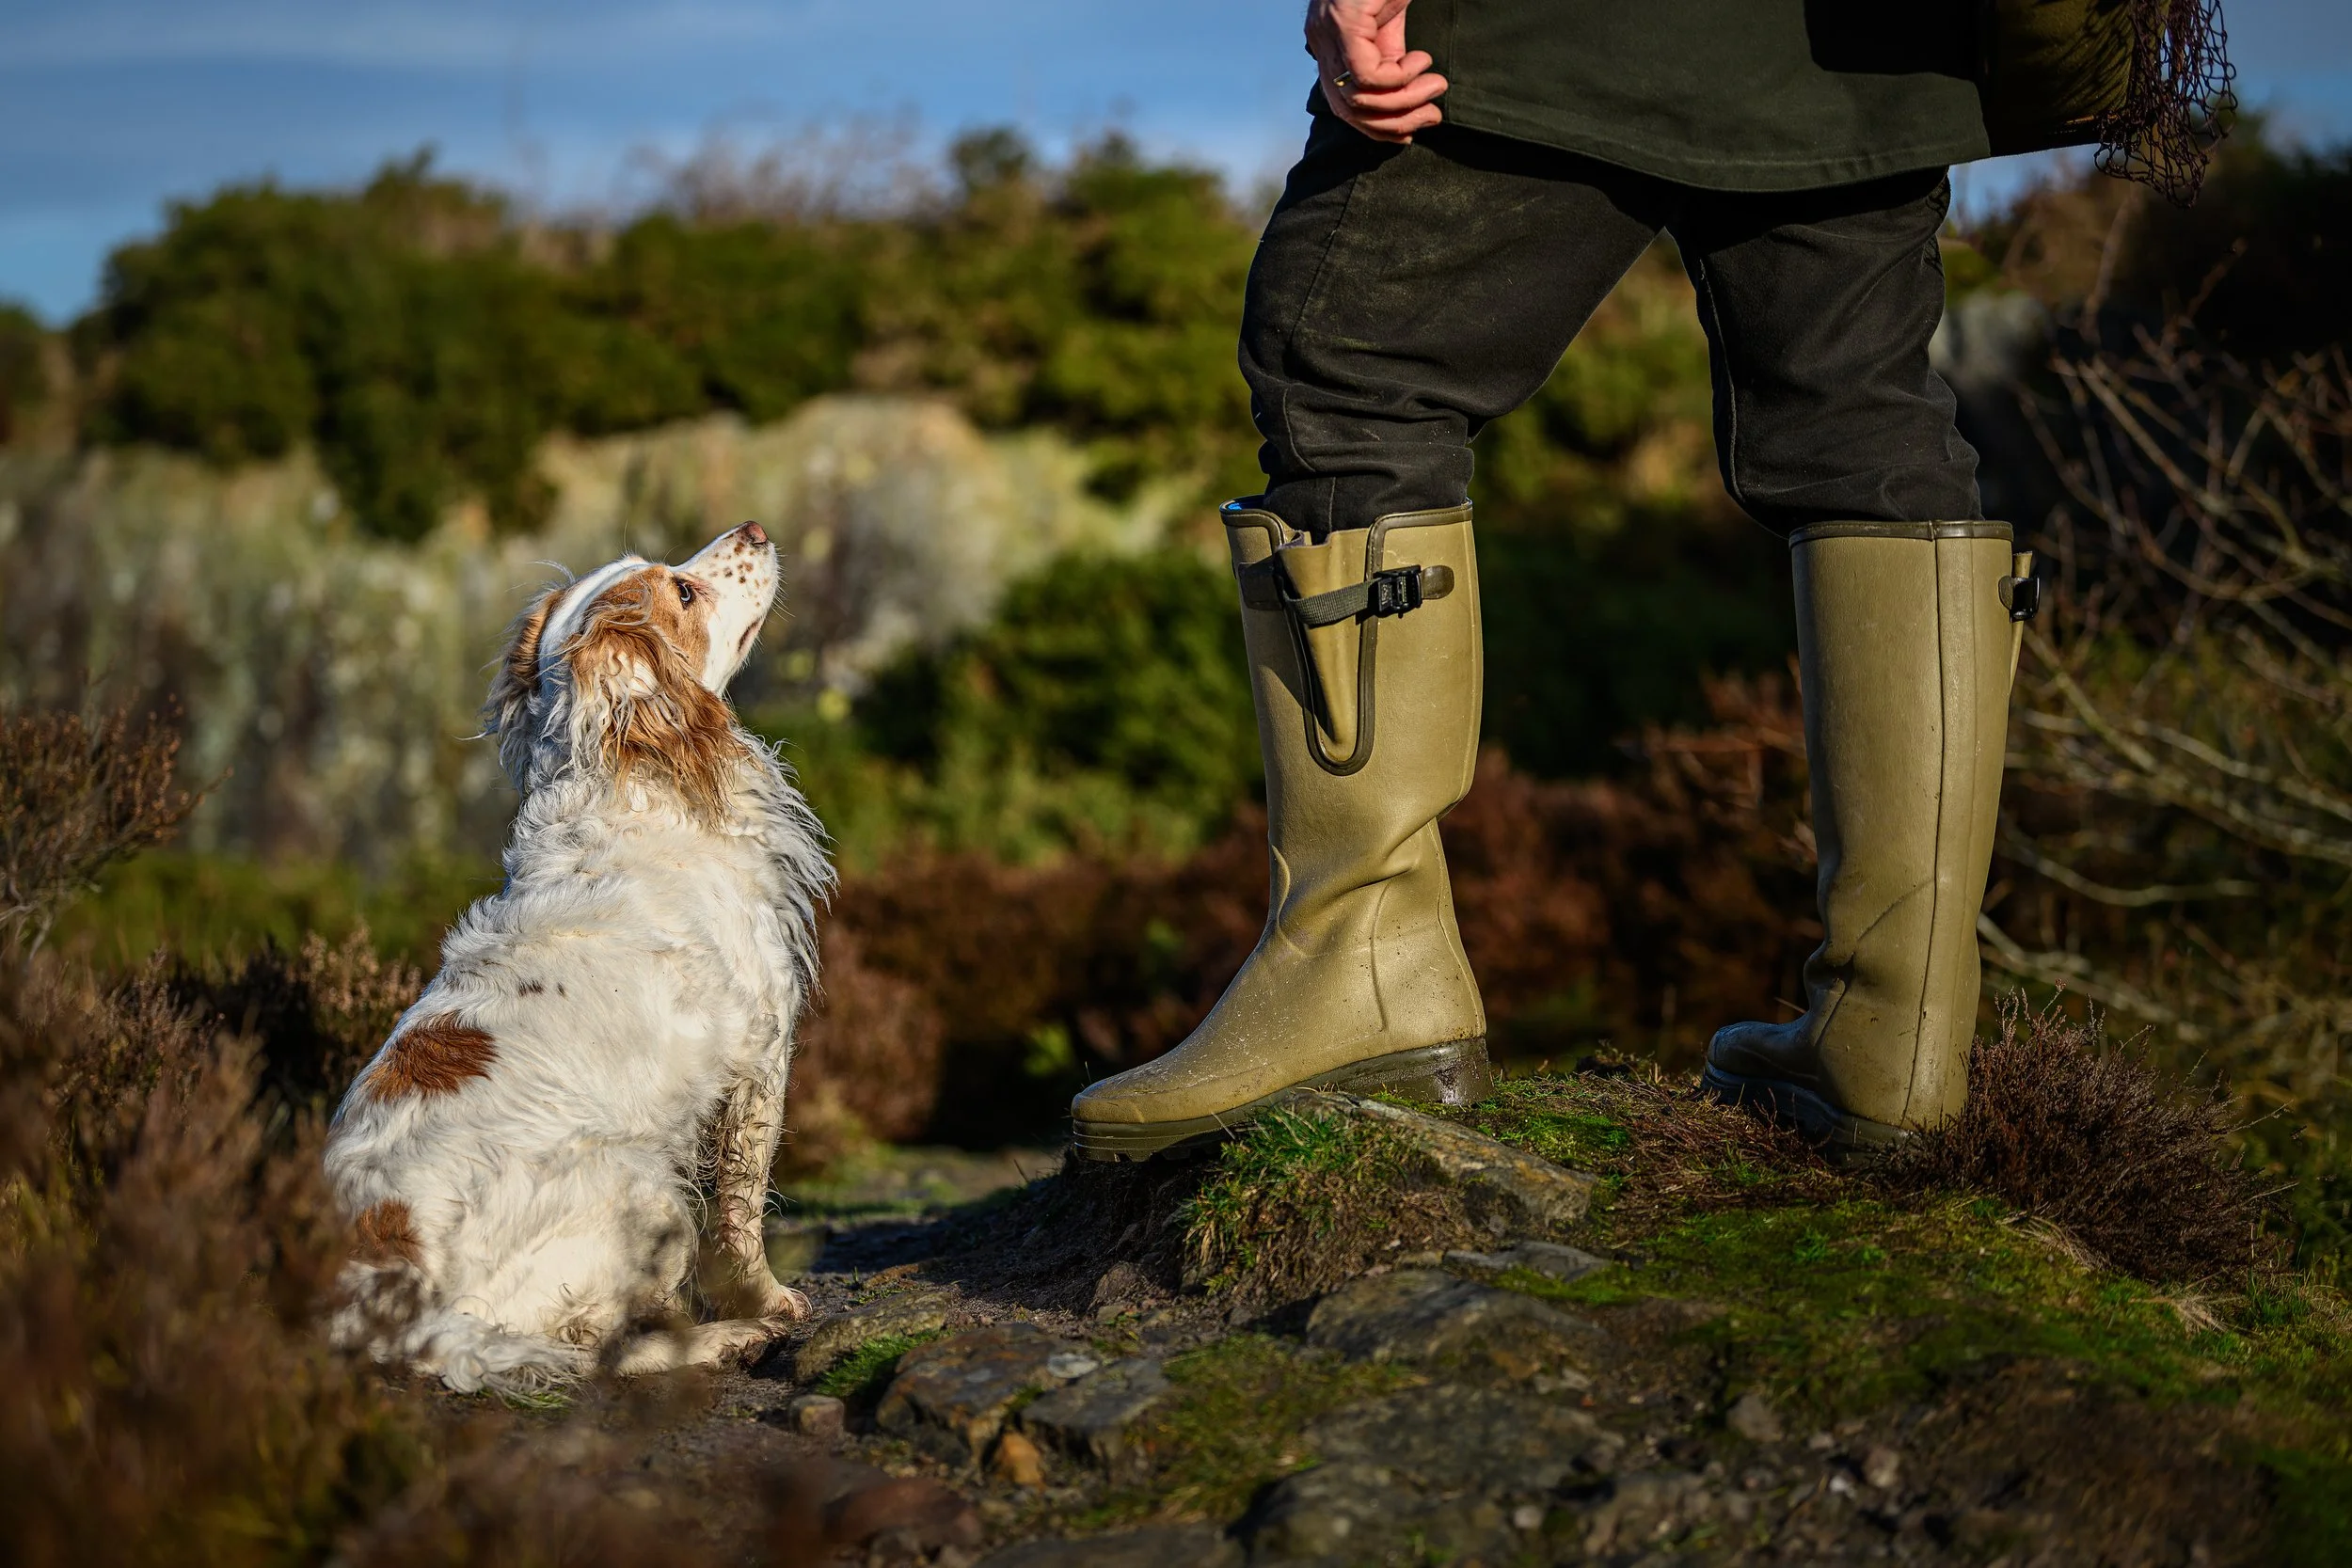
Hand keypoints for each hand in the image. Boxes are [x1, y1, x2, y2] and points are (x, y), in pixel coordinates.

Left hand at [1305, 0, 1446, 143]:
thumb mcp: (1388, 25)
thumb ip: (1388, 59)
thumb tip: (1403, 106)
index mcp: (1330, 46)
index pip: (1343, 109)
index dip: (1378, 130)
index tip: (1412, 131)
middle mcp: (1323, 42)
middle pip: (1348, 113)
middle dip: (1394, 124)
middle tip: (1433, 114)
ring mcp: (1329, 33)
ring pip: (1359, 100)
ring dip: (1405, 103)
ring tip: (1436, 84)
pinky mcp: (1344, 24)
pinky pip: (1368, 76)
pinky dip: (1400, 79)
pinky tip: (1422, 60)